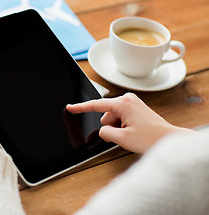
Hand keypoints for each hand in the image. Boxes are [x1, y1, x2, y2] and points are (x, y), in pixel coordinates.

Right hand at [66, 93, 191, 152]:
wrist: (169, 140)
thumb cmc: (151, 138)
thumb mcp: (122, 138)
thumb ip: (105, 133)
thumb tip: (102, 130)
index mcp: (123, 103)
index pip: (96, 105)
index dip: (80, 108)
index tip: (70, 107)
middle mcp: (127, 99)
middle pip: (105, 115)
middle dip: (110, 126)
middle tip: (124, 135)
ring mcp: (132, 103)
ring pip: (112, 118)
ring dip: (117, 128)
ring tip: (132, 133)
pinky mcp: (135, 108)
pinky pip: (120, 117)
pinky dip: (122, 126)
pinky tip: (134, 131)